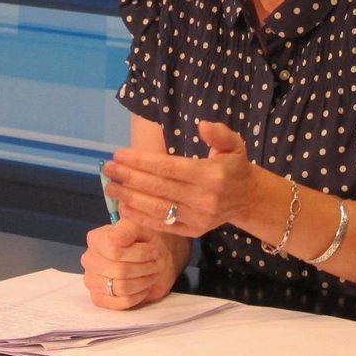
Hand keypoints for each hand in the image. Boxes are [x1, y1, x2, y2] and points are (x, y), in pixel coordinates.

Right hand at [80, 220, 179, 309]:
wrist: (152, 260)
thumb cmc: (145, 243)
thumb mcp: (140, 229)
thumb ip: (127, 229)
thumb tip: (114, 238)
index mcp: (96, 239)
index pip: (114, 251)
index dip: (139, 253)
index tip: (153, 250)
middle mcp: (89, 260)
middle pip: (120, 270)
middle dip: (145, 268)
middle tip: (157, 263)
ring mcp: (92, 281)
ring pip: (122, 287)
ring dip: (144, 281)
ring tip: (152, 273)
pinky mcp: (99, 298)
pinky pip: (122, 302)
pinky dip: (139, 294)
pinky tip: (144, 286)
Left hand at [101, 120, 262, 236]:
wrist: (248, 199)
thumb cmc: (234, 167)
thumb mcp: (234, 144)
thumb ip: (219, 133)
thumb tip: (202, 124)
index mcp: (210, 175)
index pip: (168, 168)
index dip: (141, 161)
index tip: (119, 154)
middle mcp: (203, 198)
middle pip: (158, 187)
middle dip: (129, 177)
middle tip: (107, 168)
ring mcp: (197, 218)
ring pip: (157, 208)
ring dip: (129, 198)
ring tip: (110, 187)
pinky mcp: (192, 231)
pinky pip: (163, 224)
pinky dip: (141, 217)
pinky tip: (123, 207)